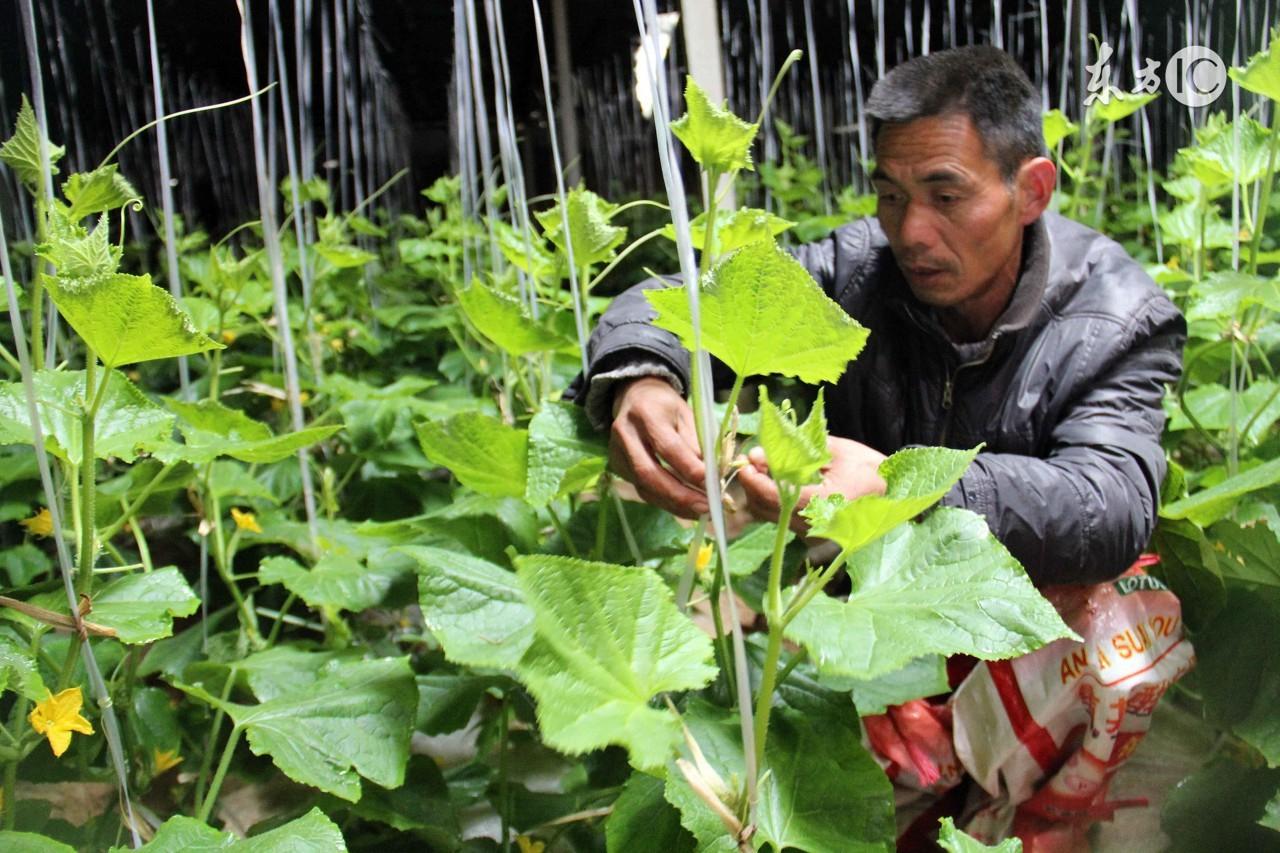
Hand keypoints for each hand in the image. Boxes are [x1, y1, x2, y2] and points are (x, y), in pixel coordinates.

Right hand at [609, 377, 709, 517]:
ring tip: (699, 512)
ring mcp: (617, 453)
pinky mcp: (617, 467)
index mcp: (646, 413)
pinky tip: (684, 508)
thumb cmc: (667, 406)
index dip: (691, 469)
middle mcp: (625, 434)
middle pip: (649, 473)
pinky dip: (665, 502)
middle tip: (706, 508)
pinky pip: (642, 490)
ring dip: (674, 504)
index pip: (668, 448)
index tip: (714, 484)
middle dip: (680, 495)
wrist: (636, 397)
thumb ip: (698, 443)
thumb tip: (712, 476)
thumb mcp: (688, 415)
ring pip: (644, 487)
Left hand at [737, 435, 887, 531]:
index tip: (747, 462)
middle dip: (753, 485)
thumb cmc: (868, 468)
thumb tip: (758, 454)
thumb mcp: (836, 450)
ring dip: (760, 493)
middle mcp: (819, 525)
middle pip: (768, 510)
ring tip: (762, 468)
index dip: (756, 481)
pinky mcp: (812, 535)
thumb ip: (796, 452)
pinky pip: (781, 519)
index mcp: (828, 503)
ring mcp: (815, 534)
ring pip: (771, 517)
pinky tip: (775, 482)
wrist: (893, 493)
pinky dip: (772, 501)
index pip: (779, 497)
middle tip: (751, 461)